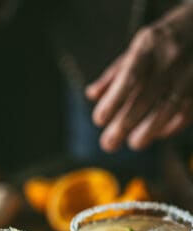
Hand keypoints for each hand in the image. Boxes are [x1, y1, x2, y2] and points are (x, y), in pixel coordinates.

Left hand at [86, 4, 192, 150]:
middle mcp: (170, 59)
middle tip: (108, 144)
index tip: (99, 120)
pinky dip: (171, 126)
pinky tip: (157, 135)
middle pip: (146, 97)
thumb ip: (114, 74)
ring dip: (149, 131)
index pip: (129, 77)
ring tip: (134, 144)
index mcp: (149, 46)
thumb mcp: (137, 48)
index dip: (113, 101)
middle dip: (124, 124)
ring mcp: (189, 74)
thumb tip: (92, 95)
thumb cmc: (162, 43)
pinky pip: (186, 112)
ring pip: (168, 108)